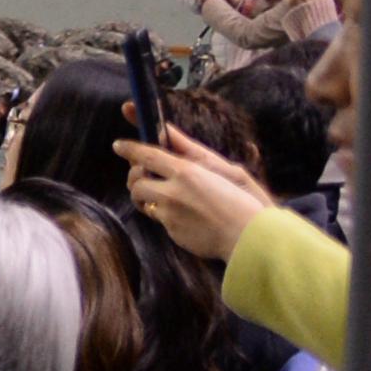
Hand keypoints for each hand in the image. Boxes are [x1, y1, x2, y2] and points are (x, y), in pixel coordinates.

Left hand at [118, 129, 269, 264]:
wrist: (252, 238)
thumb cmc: (245, 199)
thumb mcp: (225, 168)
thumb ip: (190, 150)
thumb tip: (167, 132)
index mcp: (187, 172)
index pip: (147, 155)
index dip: (129, 149)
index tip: (119, 145)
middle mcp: (173, 193)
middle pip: (136, 181)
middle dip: (137, 177)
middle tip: (145, 174)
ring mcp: (170, 215)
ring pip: (143, 202)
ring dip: (147, 196)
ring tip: (164, 194)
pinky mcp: (172, 232)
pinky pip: (160, 219)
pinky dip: (167, 213)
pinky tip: (187, 213)